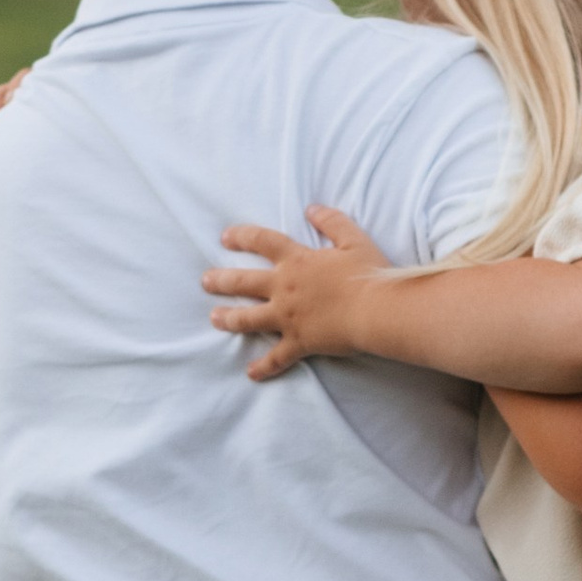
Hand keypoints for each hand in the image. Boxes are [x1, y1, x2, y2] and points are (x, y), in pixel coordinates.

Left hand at [204, 208, 398, 379]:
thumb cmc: (368, 274)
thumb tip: (312, 208)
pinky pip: (277, 358)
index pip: (262, 242)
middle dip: (222, 281)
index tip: (225, 238)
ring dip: (229, 318)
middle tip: (206, 282)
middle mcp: (285, 288)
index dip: (242, 237)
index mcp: (297, 260)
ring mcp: (288, 317)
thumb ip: (332, 222)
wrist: (376, 310)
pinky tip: (251, 372)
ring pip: (249, 319)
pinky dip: (264, 367)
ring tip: (215, 318)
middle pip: (244, 282)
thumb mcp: (353, 240)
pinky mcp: (299, 342)